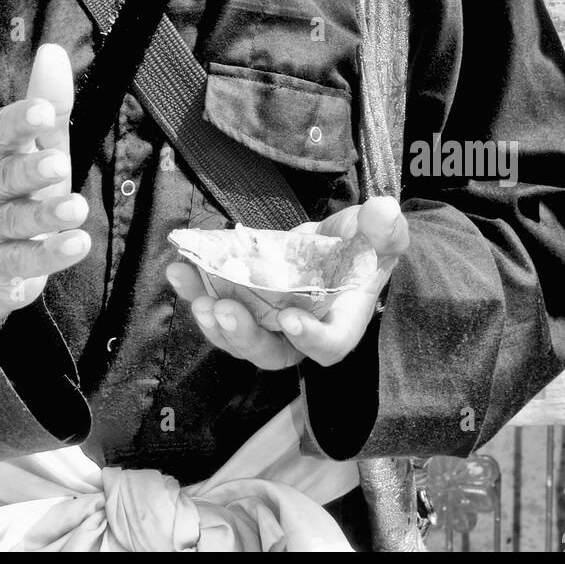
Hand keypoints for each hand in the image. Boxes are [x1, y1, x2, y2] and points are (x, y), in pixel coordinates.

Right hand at [0, 43, 89, 333]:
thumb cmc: (21, 193)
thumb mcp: (39, 148)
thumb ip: (50, 107)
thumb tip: (52, 51)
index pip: (2, 134)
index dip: (21, 121)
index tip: (44, 112)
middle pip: (5, 177)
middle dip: (31, 169)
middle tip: (59, 162)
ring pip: (15, 220)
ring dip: (46, 214)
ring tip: (76, 209)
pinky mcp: (2, 266)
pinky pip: (24, 261)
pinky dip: (50, 254)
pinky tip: (77, 244)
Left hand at [165, 196, 408, 370]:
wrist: (342, 245)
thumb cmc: (366, 245)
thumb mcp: (381, 233)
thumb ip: (383, 228)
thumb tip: (384, 211)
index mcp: (340, 322)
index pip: (328, 346)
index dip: (310, 339)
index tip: (290, 319)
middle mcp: (301, 333)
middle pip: (271, 353)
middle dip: (244, 336)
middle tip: (223, 309)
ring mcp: (270, 323)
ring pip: (238, 337)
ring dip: (211, 319)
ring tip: (191, 290)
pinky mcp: (247, 304)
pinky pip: (219, 308)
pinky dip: (198, 290)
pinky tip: (180, 270)